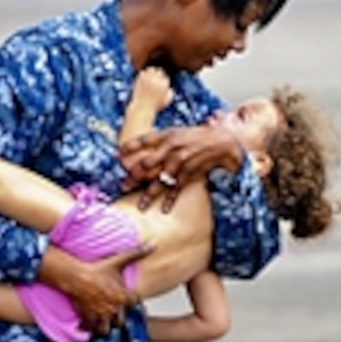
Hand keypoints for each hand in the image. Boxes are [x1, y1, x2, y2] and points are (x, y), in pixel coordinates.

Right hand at [39, 241, 155, 333]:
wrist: (76, 276)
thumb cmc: (97, 269)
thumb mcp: (119, 260)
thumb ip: (138, 253)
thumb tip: (154, 244)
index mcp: (124, 297)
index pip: (134, 304)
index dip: (130, 301)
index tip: (126, 299)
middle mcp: (114, 309)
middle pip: (121, 321)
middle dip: (118, 317)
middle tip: (113, 310)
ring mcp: (101, 316)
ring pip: (107, 330)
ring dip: (105, 326)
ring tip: (103, 321)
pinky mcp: (88, 318)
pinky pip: (91, 330)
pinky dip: (90, 328)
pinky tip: (89, 322)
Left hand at [119, 125, 244, 211]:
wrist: (222, 142)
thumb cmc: (198, 137)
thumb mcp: (178, 132)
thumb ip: (160, 141)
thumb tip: (143, 152)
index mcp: (167, 135)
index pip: (143, 140)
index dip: (129, 147)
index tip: (117, 156)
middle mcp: (171, 148)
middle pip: (147, 164)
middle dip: (133, 176)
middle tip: (122, 186)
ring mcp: (180, 161)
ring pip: (160, 180)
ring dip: (149, 194)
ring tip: (140, 206)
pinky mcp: (190, 172)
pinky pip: (177, 188)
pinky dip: (170, 199)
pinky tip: (164, 209)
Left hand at [131, 67, 172, 112]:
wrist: (142, 108)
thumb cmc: (155, 106)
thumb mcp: (167, 100)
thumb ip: (171, 92)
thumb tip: (170, 87)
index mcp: (164, 84)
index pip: (165, 77)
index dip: (164, 80)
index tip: (161, 82)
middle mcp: (156, 79)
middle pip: (160, 71)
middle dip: (159, 74)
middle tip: (156, 78)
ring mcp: (148, 78)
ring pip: (151, 69)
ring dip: (152, 72)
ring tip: (150, 77)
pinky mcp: (140, 79)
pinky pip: (143, 72)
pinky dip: (144, 74)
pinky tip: (144, 78)